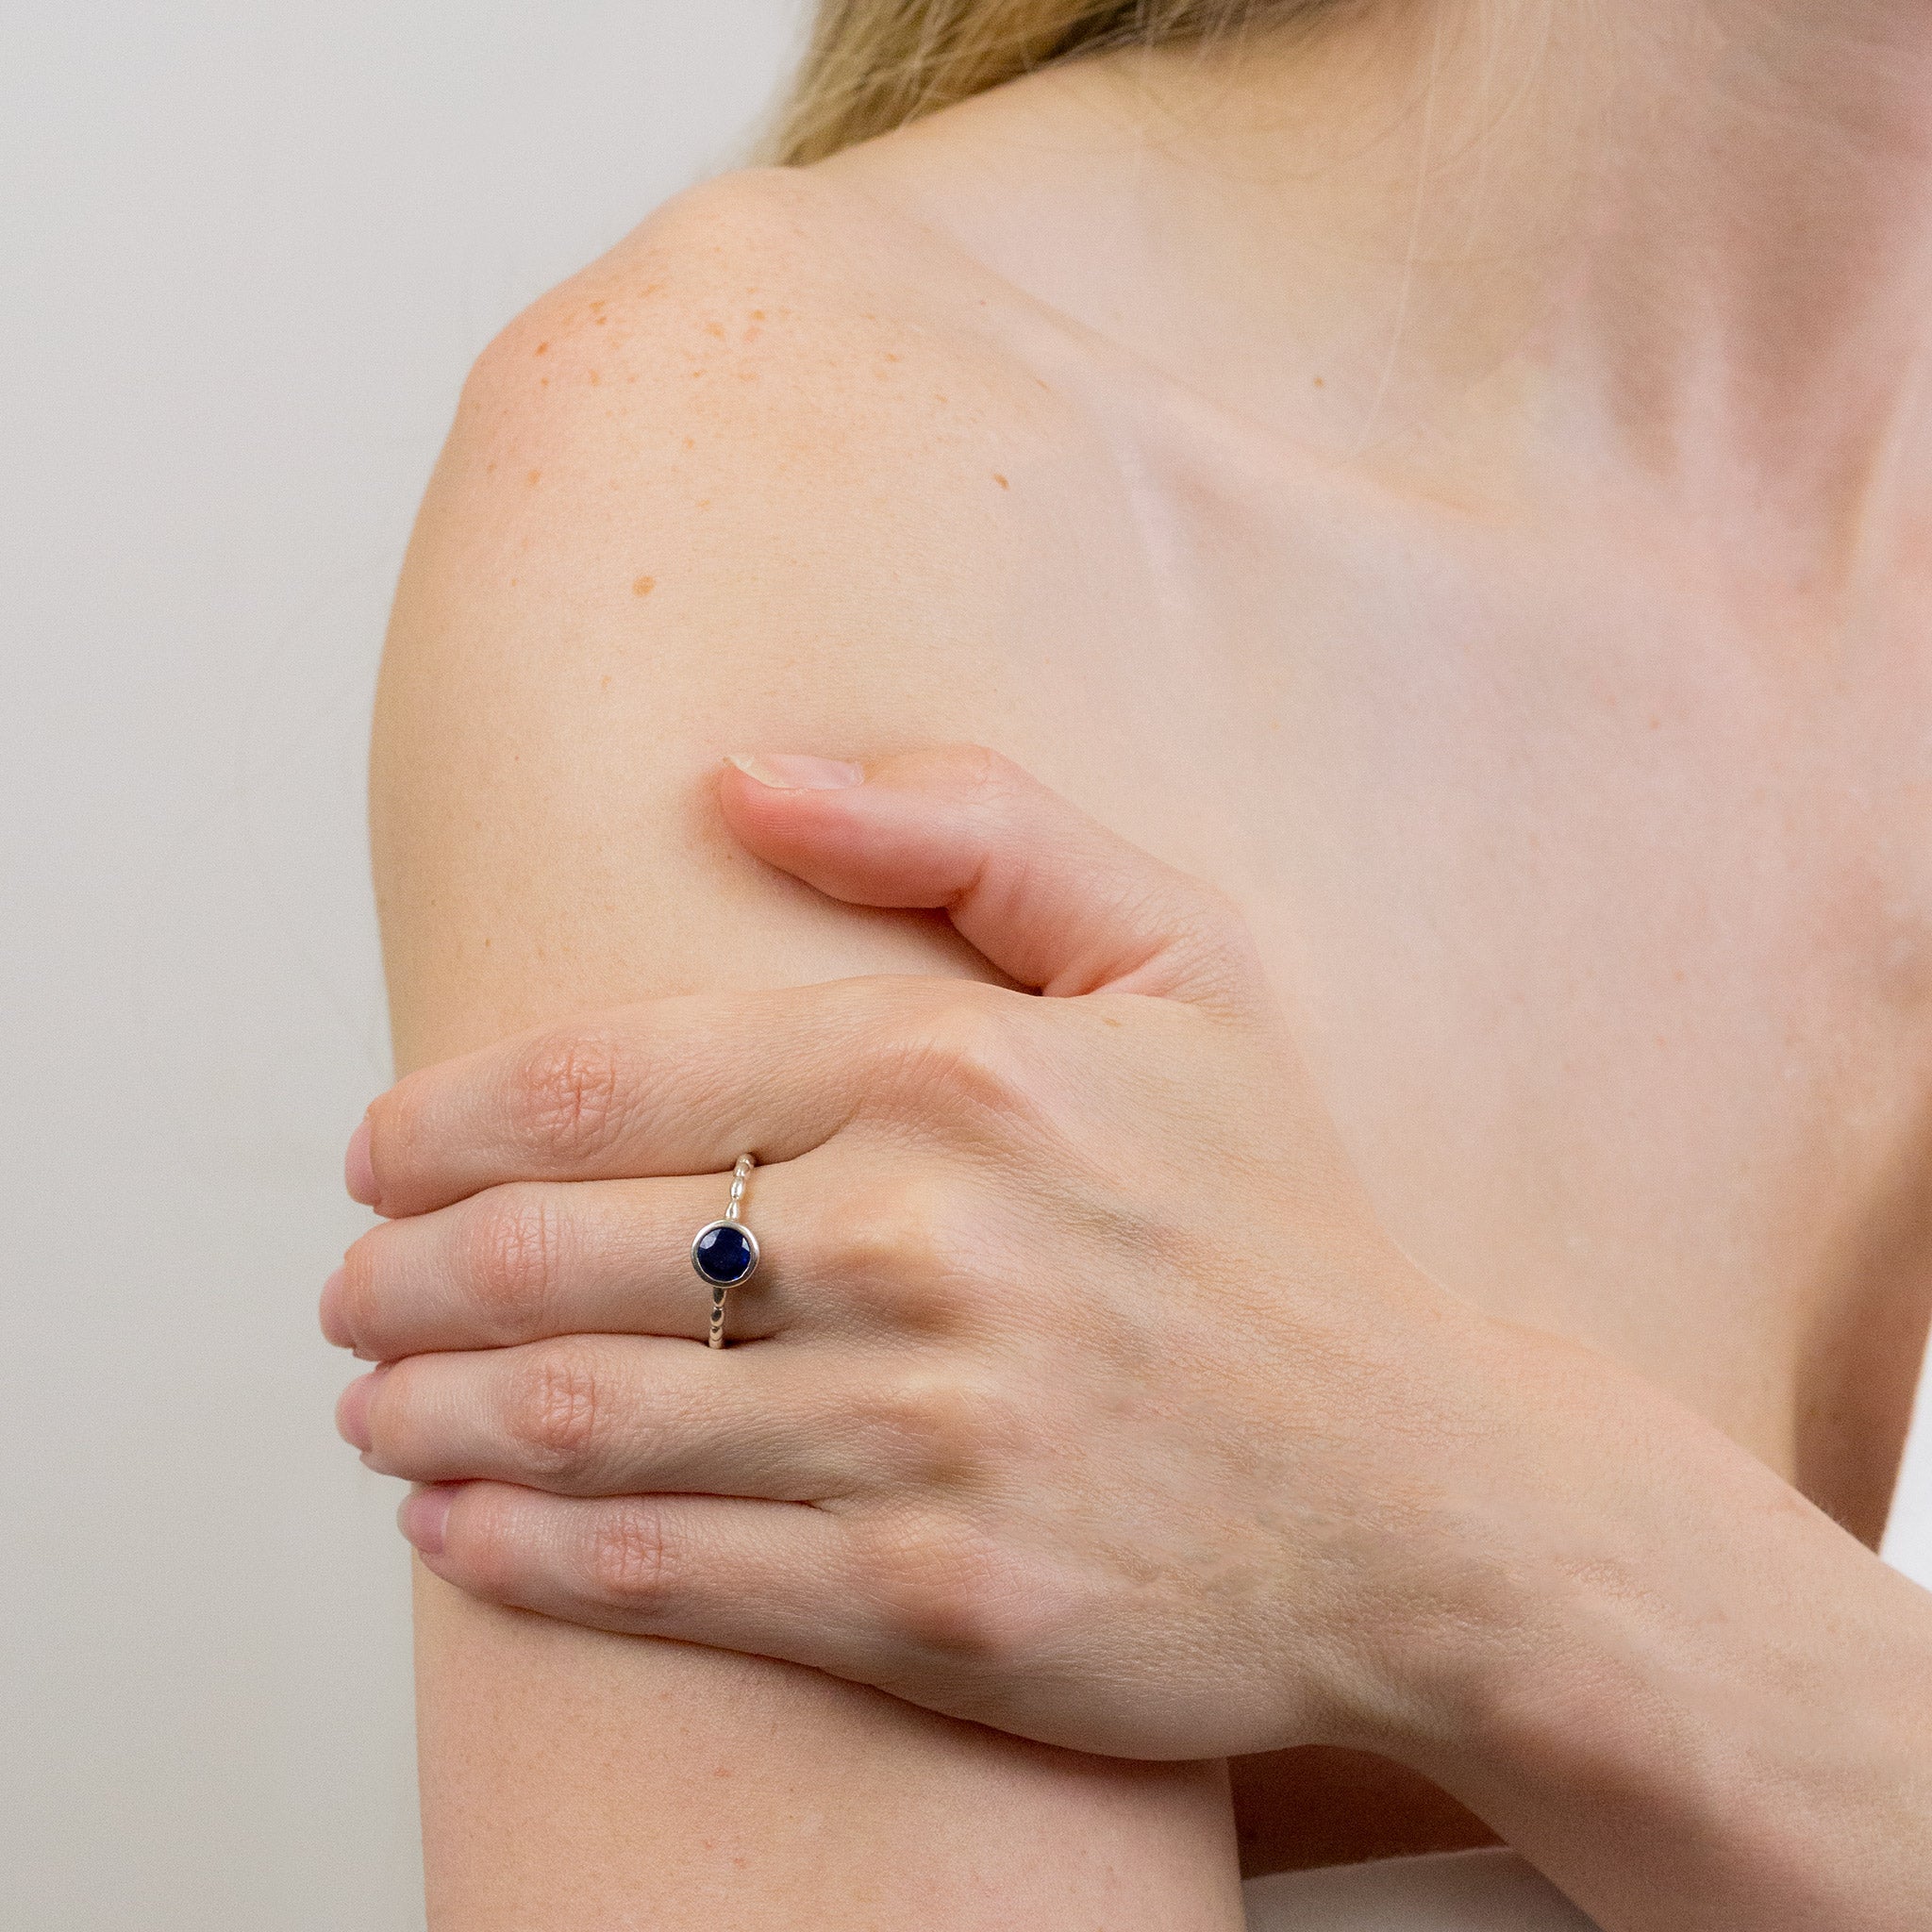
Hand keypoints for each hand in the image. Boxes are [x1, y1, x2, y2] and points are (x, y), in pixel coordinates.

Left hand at [324, 748, 1602, 1760]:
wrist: (1434, 1498)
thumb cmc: (1281, 1222)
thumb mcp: (1183, 963)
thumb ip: (974, 826)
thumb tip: (741, 782)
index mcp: (966, 1069)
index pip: (610, 1080)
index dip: (446, 1121)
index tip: (379, 1154)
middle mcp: (934, 1242)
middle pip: (563, 1254)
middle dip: (406, 1277)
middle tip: (350, 1294)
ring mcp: (933, 1434)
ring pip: (586, 1419)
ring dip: (430, 1416)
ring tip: (373, 1408)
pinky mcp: (937, 1601)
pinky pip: (663, 1577)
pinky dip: (522, 1557)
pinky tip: (455, 1536)